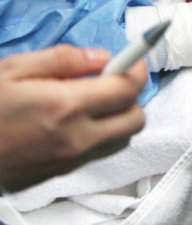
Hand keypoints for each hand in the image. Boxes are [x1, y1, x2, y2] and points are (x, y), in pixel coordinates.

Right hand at [0, 45, 146, 191]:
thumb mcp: (16, 68)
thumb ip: (66, 59)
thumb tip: (103, 57)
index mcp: (66, 107)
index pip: (128, 89)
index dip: (137, 67)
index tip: (132, 57)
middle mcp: (76, 138)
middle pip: (135, 119)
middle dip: (132, 95)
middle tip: (110, 79)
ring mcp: (69, 160)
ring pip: (121, 138)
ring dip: (118, 116)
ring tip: (92, 99)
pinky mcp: (59, 173)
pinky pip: (97, 151)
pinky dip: (100, 133)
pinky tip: (75, 119)